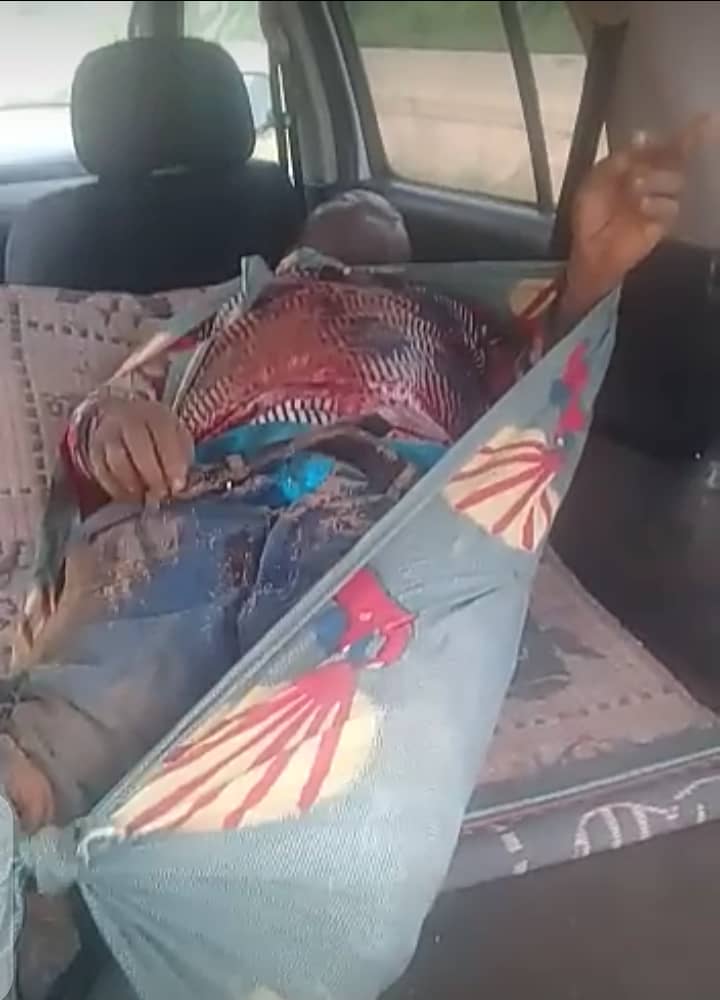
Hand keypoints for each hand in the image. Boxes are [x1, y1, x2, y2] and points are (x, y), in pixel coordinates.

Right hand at [87, 396, 192, 500]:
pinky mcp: (94, 451)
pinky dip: (117, 489)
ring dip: (134, 483)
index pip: (163, 433)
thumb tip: (179, 485)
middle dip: (152, 474)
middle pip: (137, 445)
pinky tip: (132, 496)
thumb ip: (182, 458)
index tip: (178, 484)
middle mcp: (128, 419)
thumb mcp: (178, 439)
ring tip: (147, 496)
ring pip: (116, 460)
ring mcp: (108, 434)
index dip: (172, 461)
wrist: (125, 420)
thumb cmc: (160, 437)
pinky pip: (102, 472)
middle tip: (162, 493)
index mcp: (155, 414)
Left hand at [565, 114, 719, 316]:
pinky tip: (641, 207)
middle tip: (636, 171)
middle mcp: (655, 179)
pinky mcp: (666, 223)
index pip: (666, 147)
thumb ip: (619, 159)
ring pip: (677, 180)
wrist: (590, 249)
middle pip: (677, 159)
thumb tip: (643, 136)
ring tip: (633, 189)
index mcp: (640, 166)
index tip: (704, 120)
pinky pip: (672, 207)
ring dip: (655, 180)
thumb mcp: (596, 180)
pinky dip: (656, 204)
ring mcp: (662, 201)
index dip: (685, 135)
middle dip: (661, 158)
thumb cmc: (590, 215)